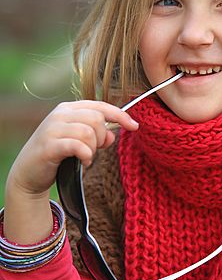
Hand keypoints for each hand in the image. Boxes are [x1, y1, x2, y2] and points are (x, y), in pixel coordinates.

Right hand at [7, 100, 138, 196]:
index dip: (120, 115)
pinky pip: (78, 146)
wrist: (28, 173)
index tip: (135, 126)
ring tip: (87, 157)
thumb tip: (113, 134)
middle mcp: (60, 114)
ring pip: (89, 132)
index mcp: (69, 108)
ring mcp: (52, 128)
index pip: (100, 106)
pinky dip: (86, 155)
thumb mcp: (79, 140)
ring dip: (93, 148)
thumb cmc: (58, 155)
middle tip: (95, 150)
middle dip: (102, 137)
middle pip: (97, 118)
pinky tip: (83, 162)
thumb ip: (96, 134)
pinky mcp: (48, 145)